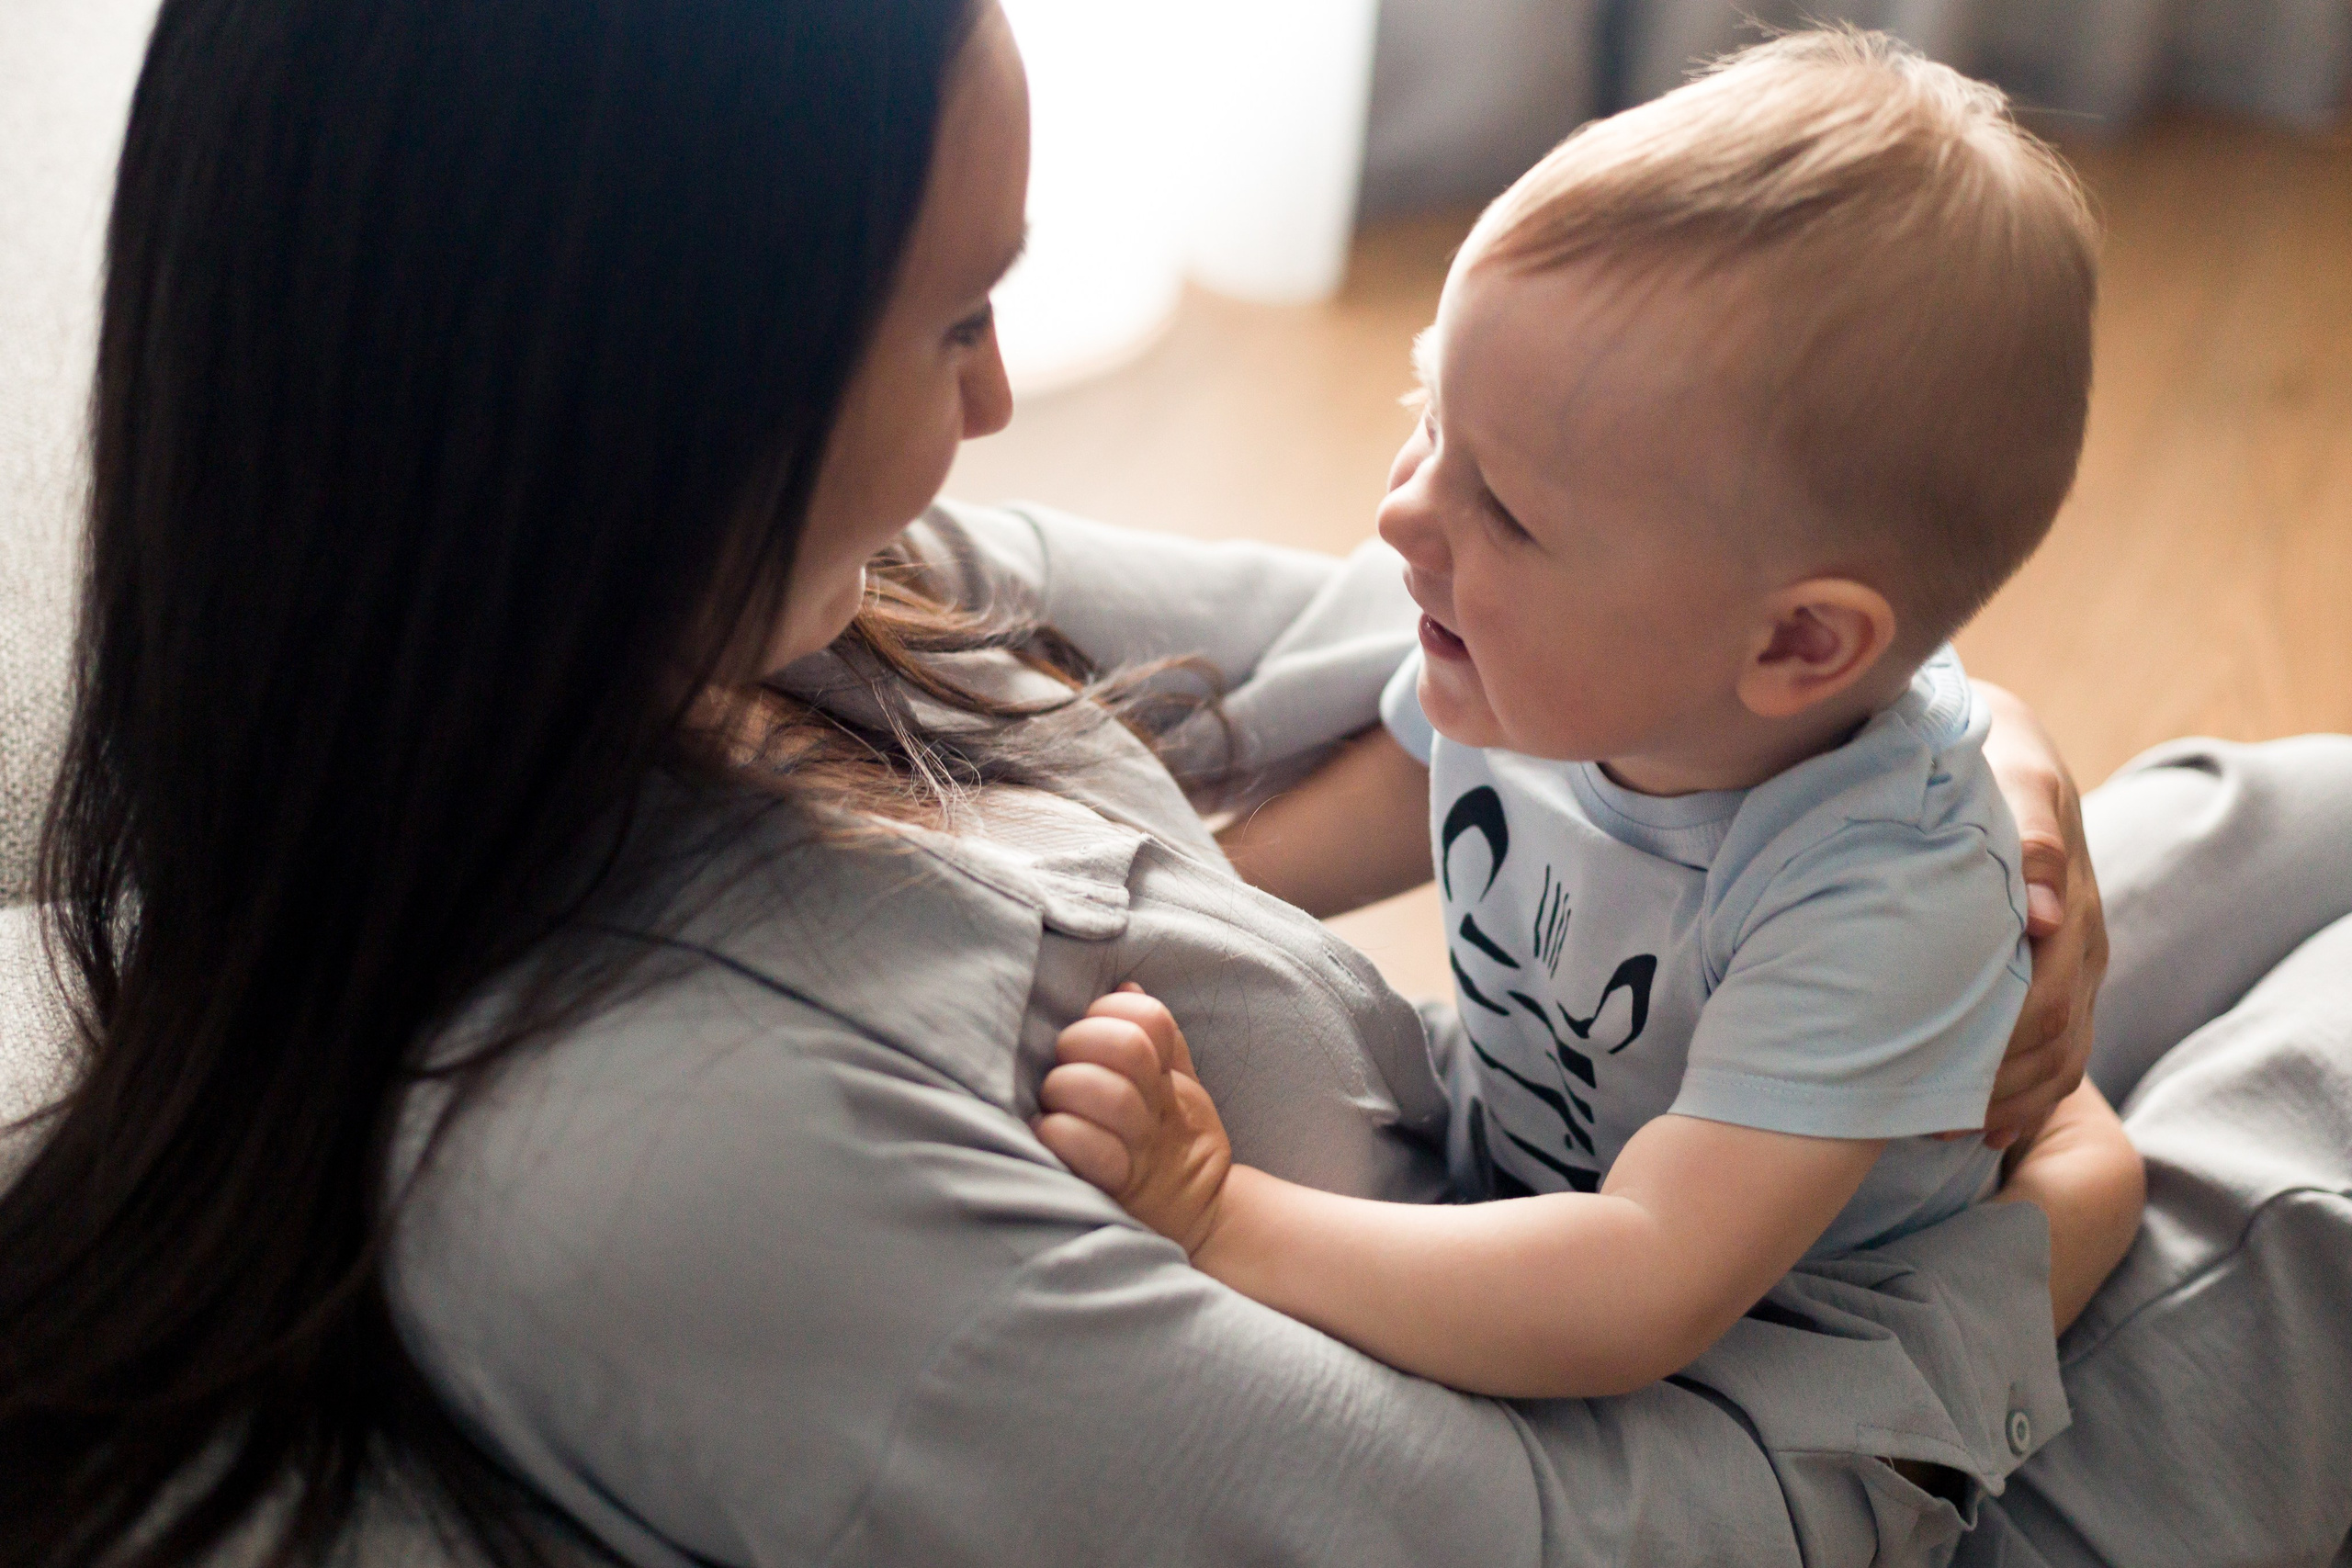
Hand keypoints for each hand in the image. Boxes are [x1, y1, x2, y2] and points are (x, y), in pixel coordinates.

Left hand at [1033, 986, 1234, 1256]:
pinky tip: (1049, 1133)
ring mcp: (1142, 1148)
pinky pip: (1093, 1153)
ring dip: (1068, 1090)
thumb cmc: (1172, 1145)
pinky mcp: (1121, 1189)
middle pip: (1127, 1050)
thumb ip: (1158, 1040)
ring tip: (1053, 1103)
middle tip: (1062, 1065)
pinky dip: (1062, 1135)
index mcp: (1168, 1077)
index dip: (1114, 1011)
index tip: (1091, 1026)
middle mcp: (1158, 1107)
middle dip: (1082, 1044)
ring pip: (1109, 1097)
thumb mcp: (1179, 1088)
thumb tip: (1125, 986)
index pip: (1150, 1019)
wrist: (1203, 1219)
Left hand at [1973, 682, 2109, 1151]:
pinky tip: (1977, 1127)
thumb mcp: (2014, 781)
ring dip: (2006, 1101)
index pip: (2048, 999)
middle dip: (1995, 1088)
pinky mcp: (2058, 971)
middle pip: (2054, 1039)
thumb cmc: (1990, 762)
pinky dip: (2021, 1094)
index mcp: (2072, 906)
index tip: (1943, 1085)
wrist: (2000, 745)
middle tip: (1925, 1123)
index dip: (2000, 1050)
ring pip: (2059, 1054)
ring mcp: (2075, 962)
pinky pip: (2058, 1048)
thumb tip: (2048, 915)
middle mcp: (2081, 942)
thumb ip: (2031, 838)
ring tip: (1942, 1134)